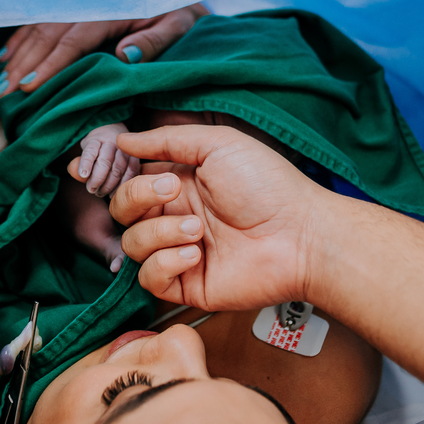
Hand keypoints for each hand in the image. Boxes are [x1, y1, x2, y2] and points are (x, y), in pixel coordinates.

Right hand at [0, 3, 207, 97]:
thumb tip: (124, 54)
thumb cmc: (179, 15)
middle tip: (2, 92)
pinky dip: (19, 38)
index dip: (48, 65)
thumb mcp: (177, 27)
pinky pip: (39, 19)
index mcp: (109, 9)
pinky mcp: (72, 2)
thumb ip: (153, 41)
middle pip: (47, 34)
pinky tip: (3, 56)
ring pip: (37, 26)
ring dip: (16, 53)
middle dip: (22, 64)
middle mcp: (87, 1)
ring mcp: (76, 0)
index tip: (27, 86)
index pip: (71, 41)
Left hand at [68, 122, 140, 196]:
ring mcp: (125, 148)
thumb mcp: (85, 151)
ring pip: (119, 169)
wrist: (116, 134)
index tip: (83, 175)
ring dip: (109, 185)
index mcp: (96, 139)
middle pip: (105, 161)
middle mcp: (112, 141)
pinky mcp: (135, 156)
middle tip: (91, 190)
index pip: (90, 151)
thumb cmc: (97, 149)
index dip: (86, 163)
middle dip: (97, 179)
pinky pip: (131, 172)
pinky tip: (115, 193)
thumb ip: (80, 164)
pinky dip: (123, 185)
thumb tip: (81, 176)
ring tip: (101, 193)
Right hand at [109, 125, 334, 310]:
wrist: (300, 235)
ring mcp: (180, 252)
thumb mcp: (218, 144)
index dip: (134, 180)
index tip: (162, 176)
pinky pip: (149, 277)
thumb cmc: (268, 185)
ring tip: (198, 229)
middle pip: (123, 213)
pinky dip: (165, 263)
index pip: (131, 184)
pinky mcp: (187, 284)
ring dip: (160, 232)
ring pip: (132, 245)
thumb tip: (125, 140)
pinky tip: (195, 254)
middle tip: (175, 192)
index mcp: (180, 186)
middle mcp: (176, 217)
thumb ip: (168, 140)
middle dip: (139, 199)